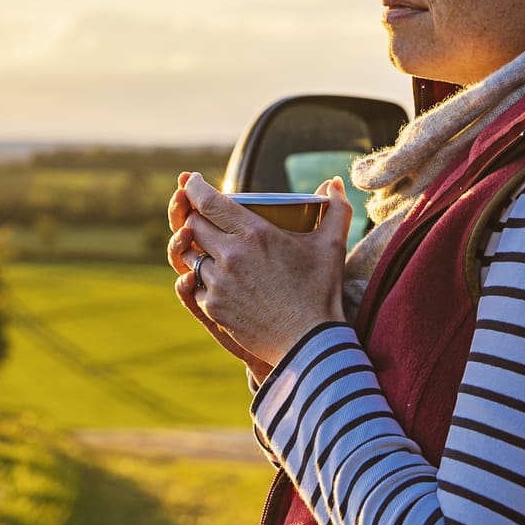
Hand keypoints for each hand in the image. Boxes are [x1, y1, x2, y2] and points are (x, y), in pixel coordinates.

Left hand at [166, 174, 352, 373]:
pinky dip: (201, 280)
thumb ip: (335, 209)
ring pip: (190, 257)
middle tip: (204, 218)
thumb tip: (333, 183)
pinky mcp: (213, 308)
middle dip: (194, 218)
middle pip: (192, 226)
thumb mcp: (331, 246)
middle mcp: (230, 255)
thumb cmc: (321, 292)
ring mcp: (218, 283)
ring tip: (210, 249)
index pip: (208, 201)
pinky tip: (216, 279)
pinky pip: (194, 286)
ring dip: (197, 250)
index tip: (190, 181)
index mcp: (254, 234)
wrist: (309, 343)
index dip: (193, 188)